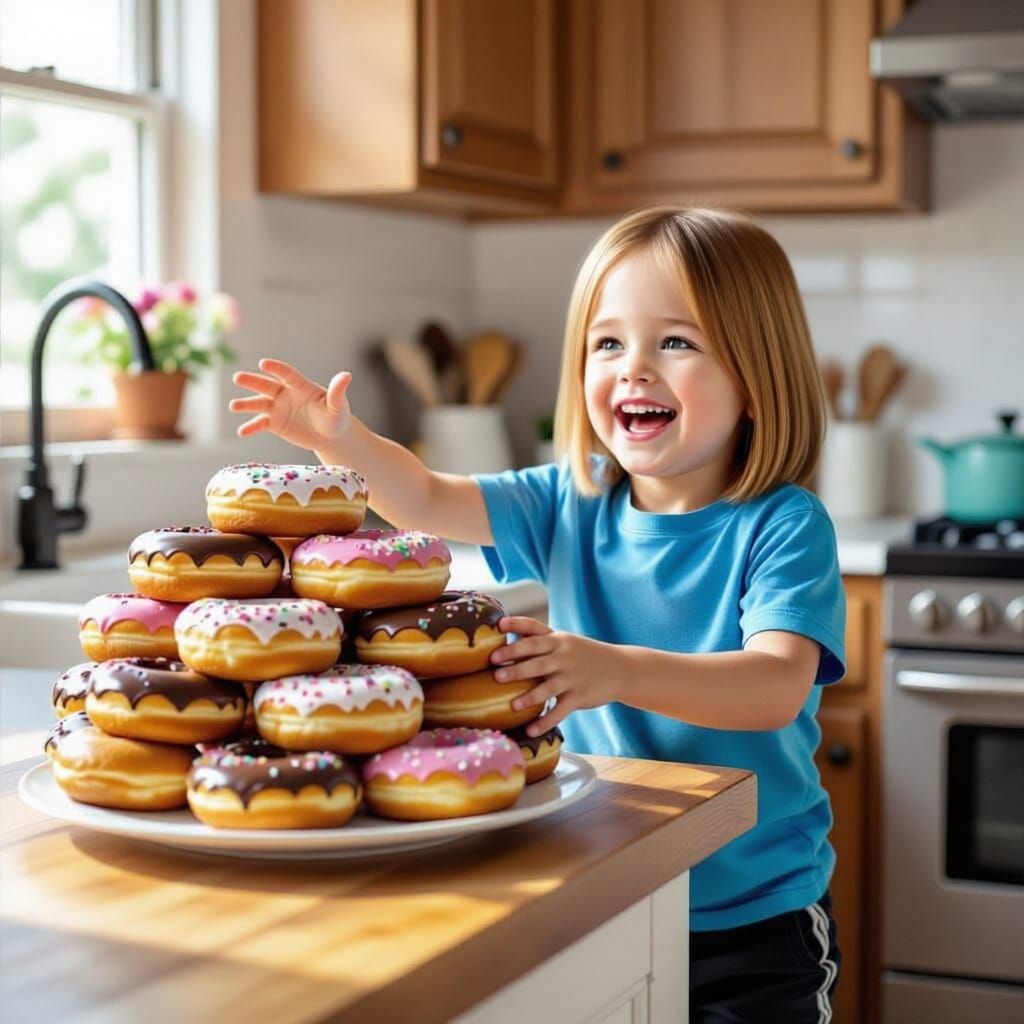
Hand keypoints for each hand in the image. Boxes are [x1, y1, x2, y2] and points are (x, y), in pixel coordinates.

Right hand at [229, 358, 352, 449]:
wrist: (330, 436)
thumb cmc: (337, 417)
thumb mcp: (338, 406)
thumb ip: (338, 392)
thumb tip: (346, 375)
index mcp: (301, 386)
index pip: (286, 375)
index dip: (275, 369)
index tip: (263, 363)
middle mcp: (286, 394)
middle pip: (267, 386)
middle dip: (252, 381)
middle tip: (237, 378)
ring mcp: (279, 409)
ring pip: (259, 404)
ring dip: (246, 404)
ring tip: (234, 406)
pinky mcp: (275, 424)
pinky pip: (260, 424)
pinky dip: (251, 427)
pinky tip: (242, 432)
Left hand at [490, 616, 625, 735]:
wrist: (621, 668)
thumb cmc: (584, 654)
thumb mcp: (566, 641)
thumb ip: (540, 640)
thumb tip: (505, 632)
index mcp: (557, 640)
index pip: (534, 628)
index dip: (517, 625)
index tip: (500, 625)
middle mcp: (563, 656)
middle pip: (537, 660)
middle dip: (516, 665)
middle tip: (495, 671)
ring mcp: (572, 677)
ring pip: (547, 688)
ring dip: (529, 697)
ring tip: (512, 705)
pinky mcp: (579, 697)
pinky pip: (559, 711)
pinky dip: (545, 722)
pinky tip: (530, 730)